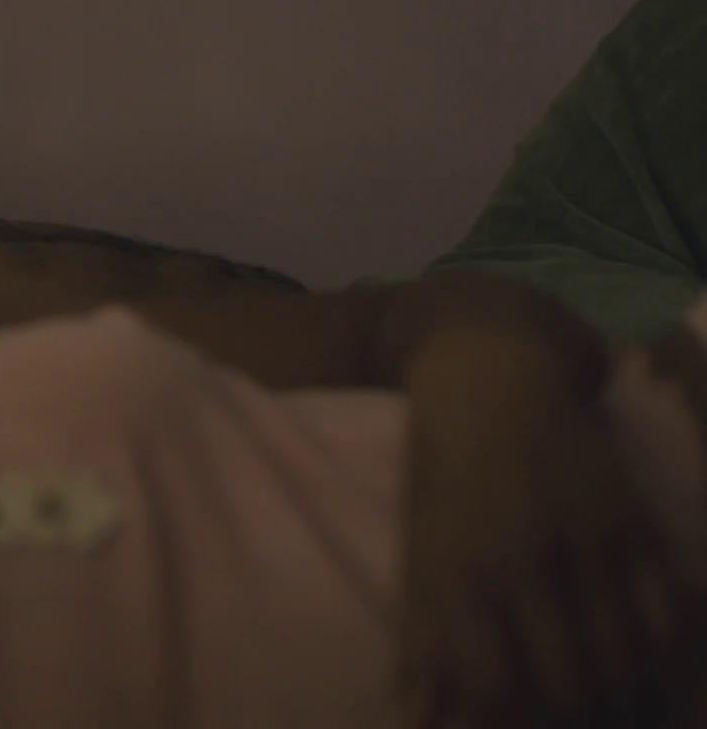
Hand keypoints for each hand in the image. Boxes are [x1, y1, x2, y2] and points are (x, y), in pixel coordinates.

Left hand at [400, 329, 681, 726]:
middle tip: (580, 718)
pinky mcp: (629, 519)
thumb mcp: (420, 552)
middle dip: (575, 717)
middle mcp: (522, 561)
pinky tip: (643, 657)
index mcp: (458, 574)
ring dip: (622, 693)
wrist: (492, 385)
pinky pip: (662, 612)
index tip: (516, 722)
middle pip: (568, 684)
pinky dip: (657, 648)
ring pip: (621, 656)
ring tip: (615, 703)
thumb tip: (418, 717)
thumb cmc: (444, 479)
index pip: (495, 687)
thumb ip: (423, 639)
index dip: (508, 722)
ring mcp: (581, 540)